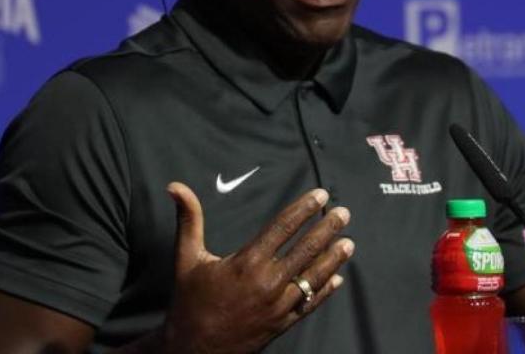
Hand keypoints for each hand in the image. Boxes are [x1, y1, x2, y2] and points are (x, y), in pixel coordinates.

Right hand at [163, 183, 353, 353]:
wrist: (194, 349)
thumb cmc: (190, 301)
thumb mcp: (186, 257)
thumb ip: (189, 220)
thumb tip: (175, 186)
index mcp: (247, 262)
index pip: (283, 227)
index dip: (303, 209)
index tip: (320, 195)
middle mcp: (267, 282)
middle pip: (305, 249)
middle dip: (327, 228)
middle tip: (344, 212)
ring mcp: (278, 305)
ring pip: (313, 277)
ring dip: (333, 258)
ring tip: (349, 242)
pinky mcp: (282, 324)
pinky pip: (309, 304)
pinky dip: (325, 291)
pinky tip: (338, 278)